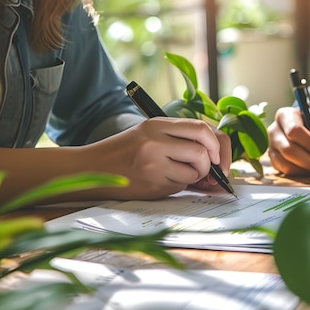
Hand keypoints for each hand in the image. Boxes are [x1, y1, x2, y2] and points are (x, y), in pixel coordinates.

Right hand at [88, 117, 231, 198]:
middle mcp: (155, 140)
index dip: (216, 143)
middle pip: (202, 151)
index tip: (216, 155)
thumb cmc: (125, 151)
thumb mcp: (149, 133)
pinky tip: (161, 180)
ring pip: (194, 171)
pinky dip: (178, 185)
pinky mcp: (152, 183)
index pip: (201, 128)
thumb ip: (180, 138)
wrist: (92, 168)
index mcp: (157, 124)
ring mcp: (153, 163)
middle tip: (207, 170)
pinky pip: (180, 186)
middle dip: (210, 164)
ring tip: (176, 173)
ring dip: (194, 176)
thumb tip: (217, 158)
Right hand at [268, 107, 309, 175]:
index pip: (294, 130)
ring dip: (305, 169)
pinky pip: (285, 171)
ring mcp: (271, 146)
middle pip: (288, 149)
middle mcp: (274, 130)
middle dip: (308, 160)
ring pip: (286, 163)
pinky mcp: (273, 160)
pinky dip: (300, 173)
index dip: (309, 143)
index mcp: (286, 116)